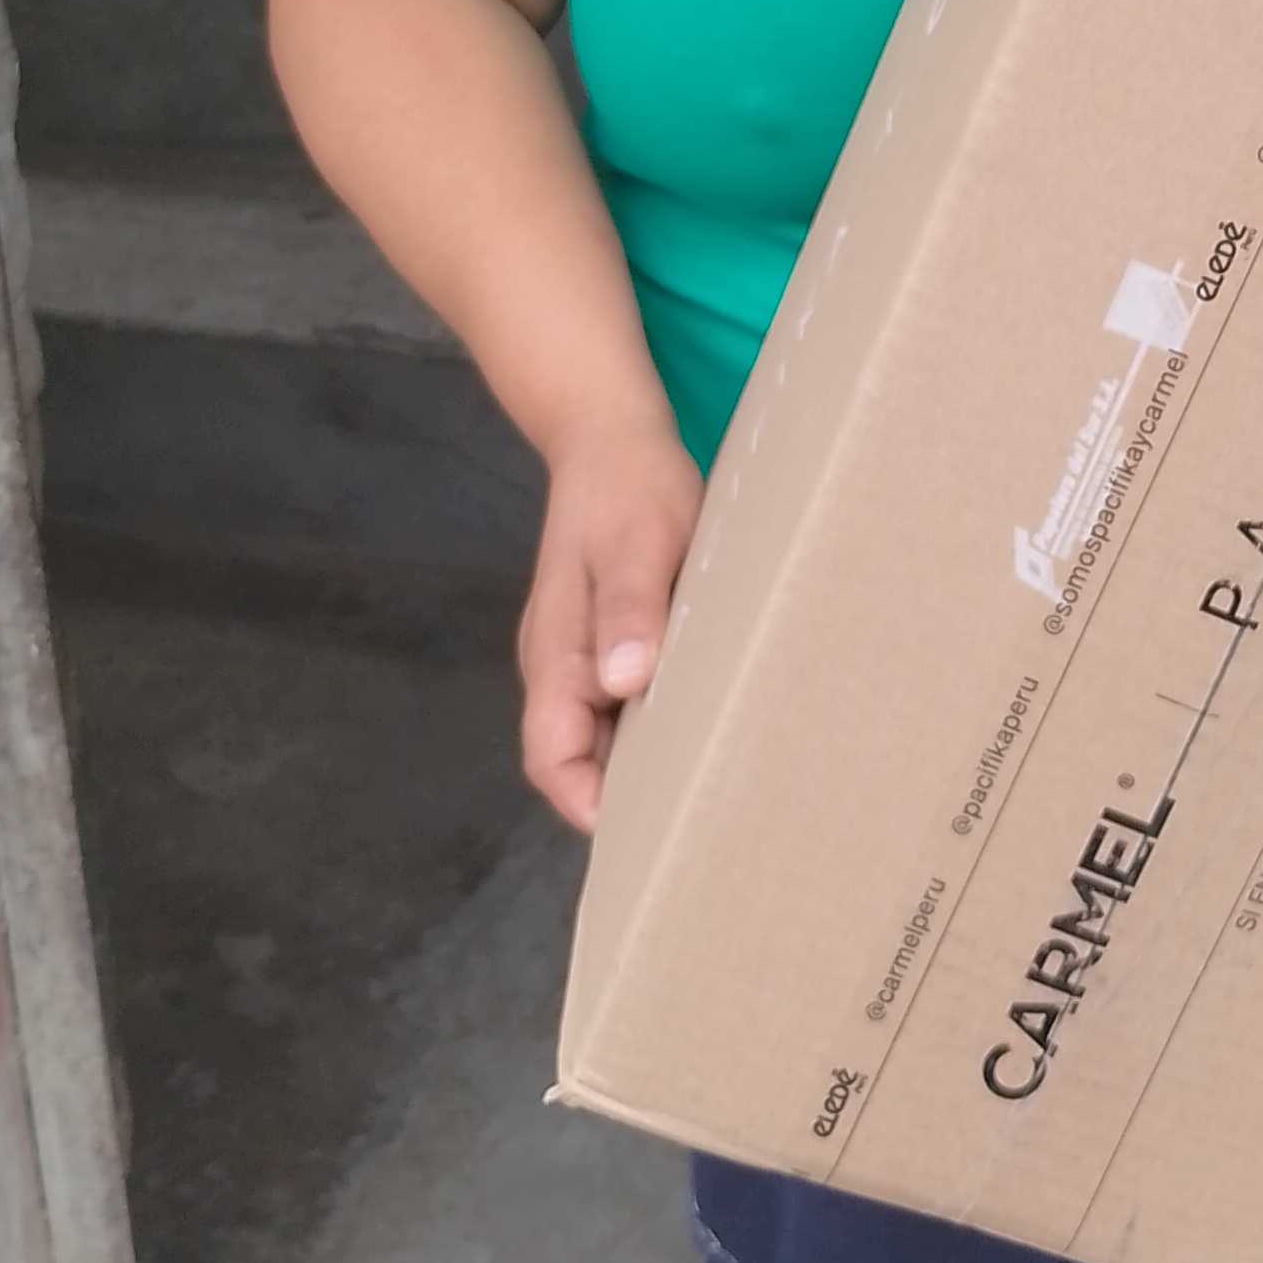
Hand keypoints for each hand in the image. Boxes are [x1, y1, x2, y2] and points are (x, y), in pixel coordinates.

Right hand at [517, 412, 703, 832]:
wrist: (612, 439)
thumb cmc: (630, 489)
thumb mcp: (640, 542)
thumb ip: (630, 608)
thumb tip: (622, 682)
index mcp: (556, 653)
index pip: (552, 755)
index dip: (589, 800)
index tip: (650, 824)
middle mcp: (561, 665)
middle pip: (577, 756)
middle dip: (625, 794)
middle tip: (698, 812)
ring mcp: (583, 654)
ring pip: (603, 732)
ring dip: (645, 757)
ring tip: (710, 778)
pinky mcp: (610, 639)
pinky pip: (623, 699)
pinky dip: (656, 719)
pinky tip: (705, 720)